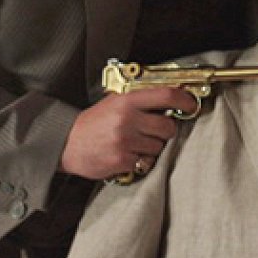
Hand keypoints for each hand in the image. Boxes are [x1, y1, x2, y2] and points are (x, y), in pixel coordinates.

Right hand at [60, 87, 198, 179]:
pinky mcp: (122, 160)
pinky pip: (146, 162)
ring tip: (134, 143)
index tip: (191, 105)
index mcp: (126, 101)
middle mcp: (127, 119)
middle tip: (153, 130)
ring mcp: (125, 141)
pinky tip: (127, 154)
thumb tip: (170, 99)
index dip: (185, 100)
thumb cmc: (92, 123)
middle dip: (165, 130)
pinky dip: (141, 160)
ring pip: (159, 146)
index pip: (166, 95)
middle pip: (168, 126)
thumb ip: (138, 100)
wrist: (66, 143)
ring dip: (152, 147)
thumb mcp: (113, 102)